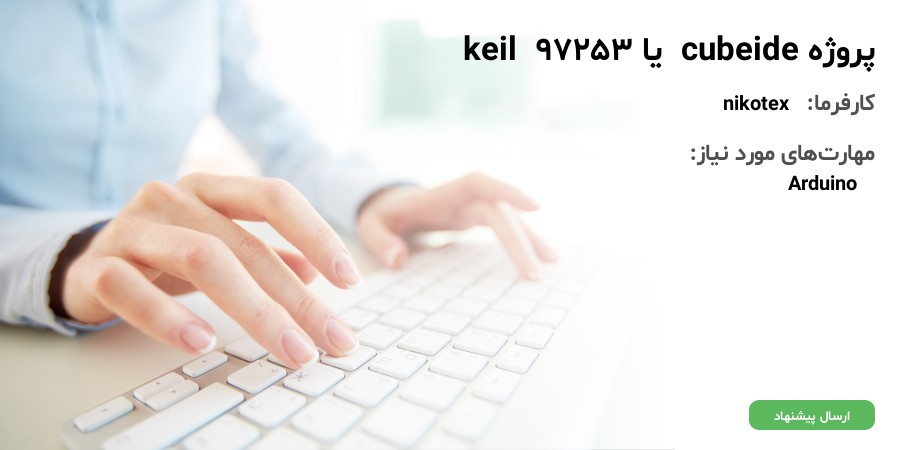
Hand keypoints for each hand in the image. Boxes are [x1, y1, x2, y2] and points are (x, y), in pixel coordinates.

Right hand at [60, 173, 360, 366]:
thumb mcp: (219, 247)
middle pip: (245, 245)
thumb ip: (265, 254)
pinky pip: (132, 288)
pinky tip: (202, 342)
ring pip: (200, 259)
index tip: (350, 279)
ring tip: (287, 348)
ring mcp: (133, 228)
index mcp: (210, 190)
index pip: (274, 197)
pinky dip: (168, 318)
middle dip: (296, 298)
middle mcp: (172, 198)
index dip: (317, 233)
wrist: (85, 262)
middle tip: (329, 338)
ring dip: (253, 309)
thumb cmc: (165, 253)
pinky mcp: (98, 266)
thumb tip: (316, 273)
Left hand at [356, 172, 557, 277]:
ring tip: (553, 262)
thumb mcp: (370, 226)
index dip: (507, 191)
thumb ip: (380, 241)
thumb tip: (398, 259)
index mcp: (441, 194)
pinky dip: (522, 241)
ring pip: (509, 218)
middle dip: (520, 239)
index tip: (536, 207)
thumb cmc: (382, 214)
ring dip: (531, 238)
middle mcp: (463, 197)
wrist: (387, 204)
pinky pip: (505, 226)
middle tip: (535, 273)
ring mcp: (472, 207)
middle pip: (499, 211)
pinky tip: (540, 258)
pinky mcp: (477, 218)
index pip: (479, 184)